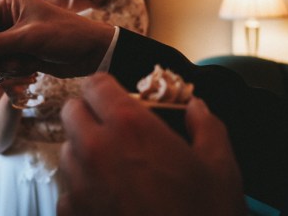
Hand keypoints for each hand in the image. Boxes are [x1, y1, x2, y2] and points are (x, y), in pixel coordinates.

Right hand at [0, 0, 114, 77]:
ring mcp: (17, 36)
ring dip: (8, 65)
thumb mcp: (27, 39)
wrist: (93, 52)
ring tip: (29, 63)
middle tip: (11, 63)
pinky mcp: (24, 52)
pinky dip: (17, 70)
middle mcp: (11, 17)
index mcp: (10, 3)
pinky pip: (7, 65)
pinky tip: (34, 66)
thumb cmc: (65, 36)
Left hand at [57, 73, 245, 215]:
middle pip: (71, 111)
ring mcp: (79, 182)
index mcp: (129, 126)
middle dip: (89, 114)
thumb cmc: (205, 215)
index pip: (95, 84)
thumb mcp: (220, 167)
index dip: (105, 88)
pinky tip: (107, 200)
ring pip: (66, 149)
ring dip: (83, 151)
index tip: (115, 97)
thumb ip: (206, 126)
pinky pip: (67, 188)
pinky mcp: (70, 212)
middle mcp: (95, 148)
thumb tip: (195, 107)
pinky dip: (81, 189)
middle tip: (112, 129)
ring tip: (113, 168)